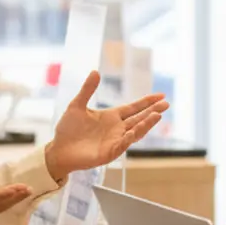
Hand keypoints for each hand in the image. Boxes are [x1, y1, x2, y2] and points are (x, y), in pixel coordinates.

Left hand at [45, 70, 168, 179]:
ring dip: (146, 124)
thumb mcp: (77, 105)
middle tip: (166, 103)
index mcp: (112, 117)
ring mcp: (115, 141)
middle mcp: (117, 128)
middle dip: (153, 111)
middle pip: (139, 118)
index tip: (161, 95)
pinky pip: (123, 144)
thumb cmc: (67, 129)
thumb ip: (87, 90)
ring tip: (157, 115)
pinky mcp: (109, 152)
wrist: (59, 149)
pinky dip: (131, 137)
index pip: (134, 108)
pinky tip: (137, 130)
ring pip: (136, 131)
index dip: (147, 102)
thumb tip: (95, 71)